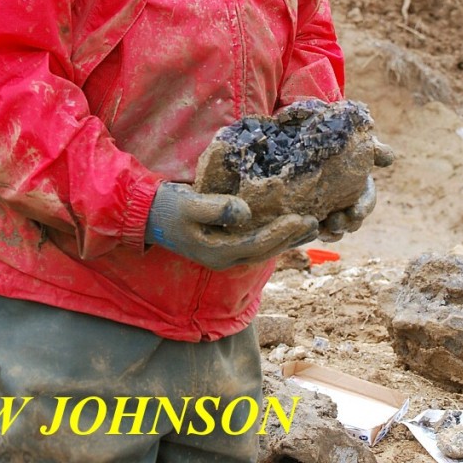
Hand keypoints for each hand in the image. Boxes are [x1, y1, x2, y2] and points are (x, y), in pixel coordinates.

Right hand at [145, 182, 318, 269]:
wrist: (147, 215)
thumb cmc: (167, 207)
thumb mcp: (189, 204)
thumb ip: (217, 208)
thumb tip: (245, 212)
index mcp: (217, 253)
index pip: (257, 245)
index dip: (280, 233)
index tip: (300, 218)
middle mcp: (224, 259)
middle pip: (265, 251)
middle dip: (291, 238)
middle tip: (315, 222)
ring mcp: (224, 254)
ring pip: (263, 249)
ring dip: (287, 239)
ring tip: (310, 226)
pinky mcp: (224, 244)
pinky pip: (255, 243)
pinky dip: (273, 235)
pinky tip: (287, 226)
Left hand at [319, 137, 394, 241]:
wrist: (312, 145)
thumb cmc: (341, 145)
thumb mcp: (357, 143)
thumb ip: (373, 150)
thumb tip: (388, 157)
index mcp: (361, 190)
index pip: (366, 203)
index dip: (363, 208)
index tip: (356, 210)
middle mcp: (348, 205)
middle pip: (351, 222)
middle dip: (345, 224)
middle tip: (335, 221)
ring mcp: (331, 212)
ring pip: (334, 230)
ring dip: (330, 232)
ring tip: (320, 229)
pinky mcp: (312, 214)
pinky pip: (315, 229)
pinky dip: (312, 230)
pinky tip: (305, 227)